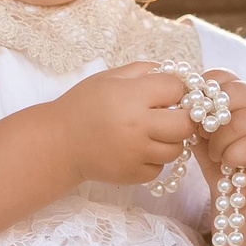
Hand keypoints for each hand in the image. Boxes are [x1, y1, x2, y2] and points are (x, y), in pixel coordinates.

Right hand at [50, 62, 197, 186]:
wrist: (59, 142)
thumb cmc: (83, 106)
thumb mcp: (108, 77)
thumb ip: (142, 70)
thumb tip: (172, 73)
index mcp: (131, 96)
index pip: (175, 88)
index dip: (174, 88)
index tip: (164, 91)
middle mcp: (138, 126)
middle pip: (186, 124)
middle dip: (183, 117)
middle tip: (169, 114)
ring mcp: (137, 153)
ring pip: (176, 149)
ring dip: (169, 140)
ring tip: (151, 133)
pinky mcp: (133, 175)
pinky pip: (160, 168)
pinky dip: (154, 159)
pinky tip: (138, 149)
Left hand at [191, 73, 245, 190]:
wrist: (236, 189)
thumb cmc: (216, 154)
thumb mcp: (200, 129)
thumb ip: (193, 111)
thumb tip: (180, 100)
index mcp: (240, 91)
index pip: (220, 76)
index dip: (201, 95)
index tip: (194, 115)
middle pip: (230, 94)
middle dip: (209, 119)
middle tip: (204, 136)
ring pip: (237, 123)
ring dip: (218, 145)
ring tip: (217, 155)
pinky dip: (231, 158)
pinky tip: (230, 164)